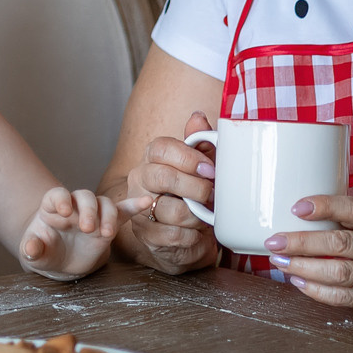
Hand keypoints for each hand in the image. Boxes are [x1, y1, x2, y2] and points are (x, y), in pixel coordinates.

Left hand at [19, 188, 146, 280]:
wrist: (60, 260)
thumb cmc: (45, 252)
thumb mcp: (34, 254)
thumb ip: (31, 250)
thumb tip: (30, 250)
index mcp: (52, 207)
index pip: (57, 195)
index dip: (61, 199)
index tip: (64, 212)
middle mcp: (75, 206)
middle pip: (84, 197)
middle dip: (88, 210)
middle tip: (87, 228)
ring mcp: (93, 214)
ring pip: (104, 203)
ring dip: (108, 215)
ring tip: (107, 234)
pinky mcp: (108, 224)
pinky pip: (124, 212)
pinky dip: (135, 206)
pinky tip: (146, 201)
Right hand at [113, 110, 219, 275]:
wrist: (186, 236)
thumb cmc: (194, 196)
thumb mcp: (202, 168)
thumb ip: (201, 143)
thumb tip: (198, 117)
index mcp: (153, 158)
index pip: (161, 148)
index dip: (188, 158)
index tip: (210, 170)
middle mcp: (140, 179)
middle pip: (162, 177)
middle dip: (196, 188)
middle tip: (212, 195)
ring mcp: (139, 208)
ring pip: (172, 210)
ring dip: (198, 216)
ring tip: (205, 216)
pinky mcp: (145, 234)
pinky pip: (173, 235)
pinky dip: (192, 236)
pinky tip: (195, 232)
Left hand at [265, 195, 352, 315]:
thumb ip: (346, 218)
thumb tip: (296, 212)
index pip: (351, 209)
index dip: (323, 206)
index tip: (296, 207)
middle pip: (338, 243)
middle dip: (300, 243)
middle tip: (275, 241)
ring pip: (337, 272)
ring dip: (303, 268)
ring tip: (280, 262)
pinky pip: (340, 297)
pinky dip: (315, 291)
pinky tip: (298, 282)